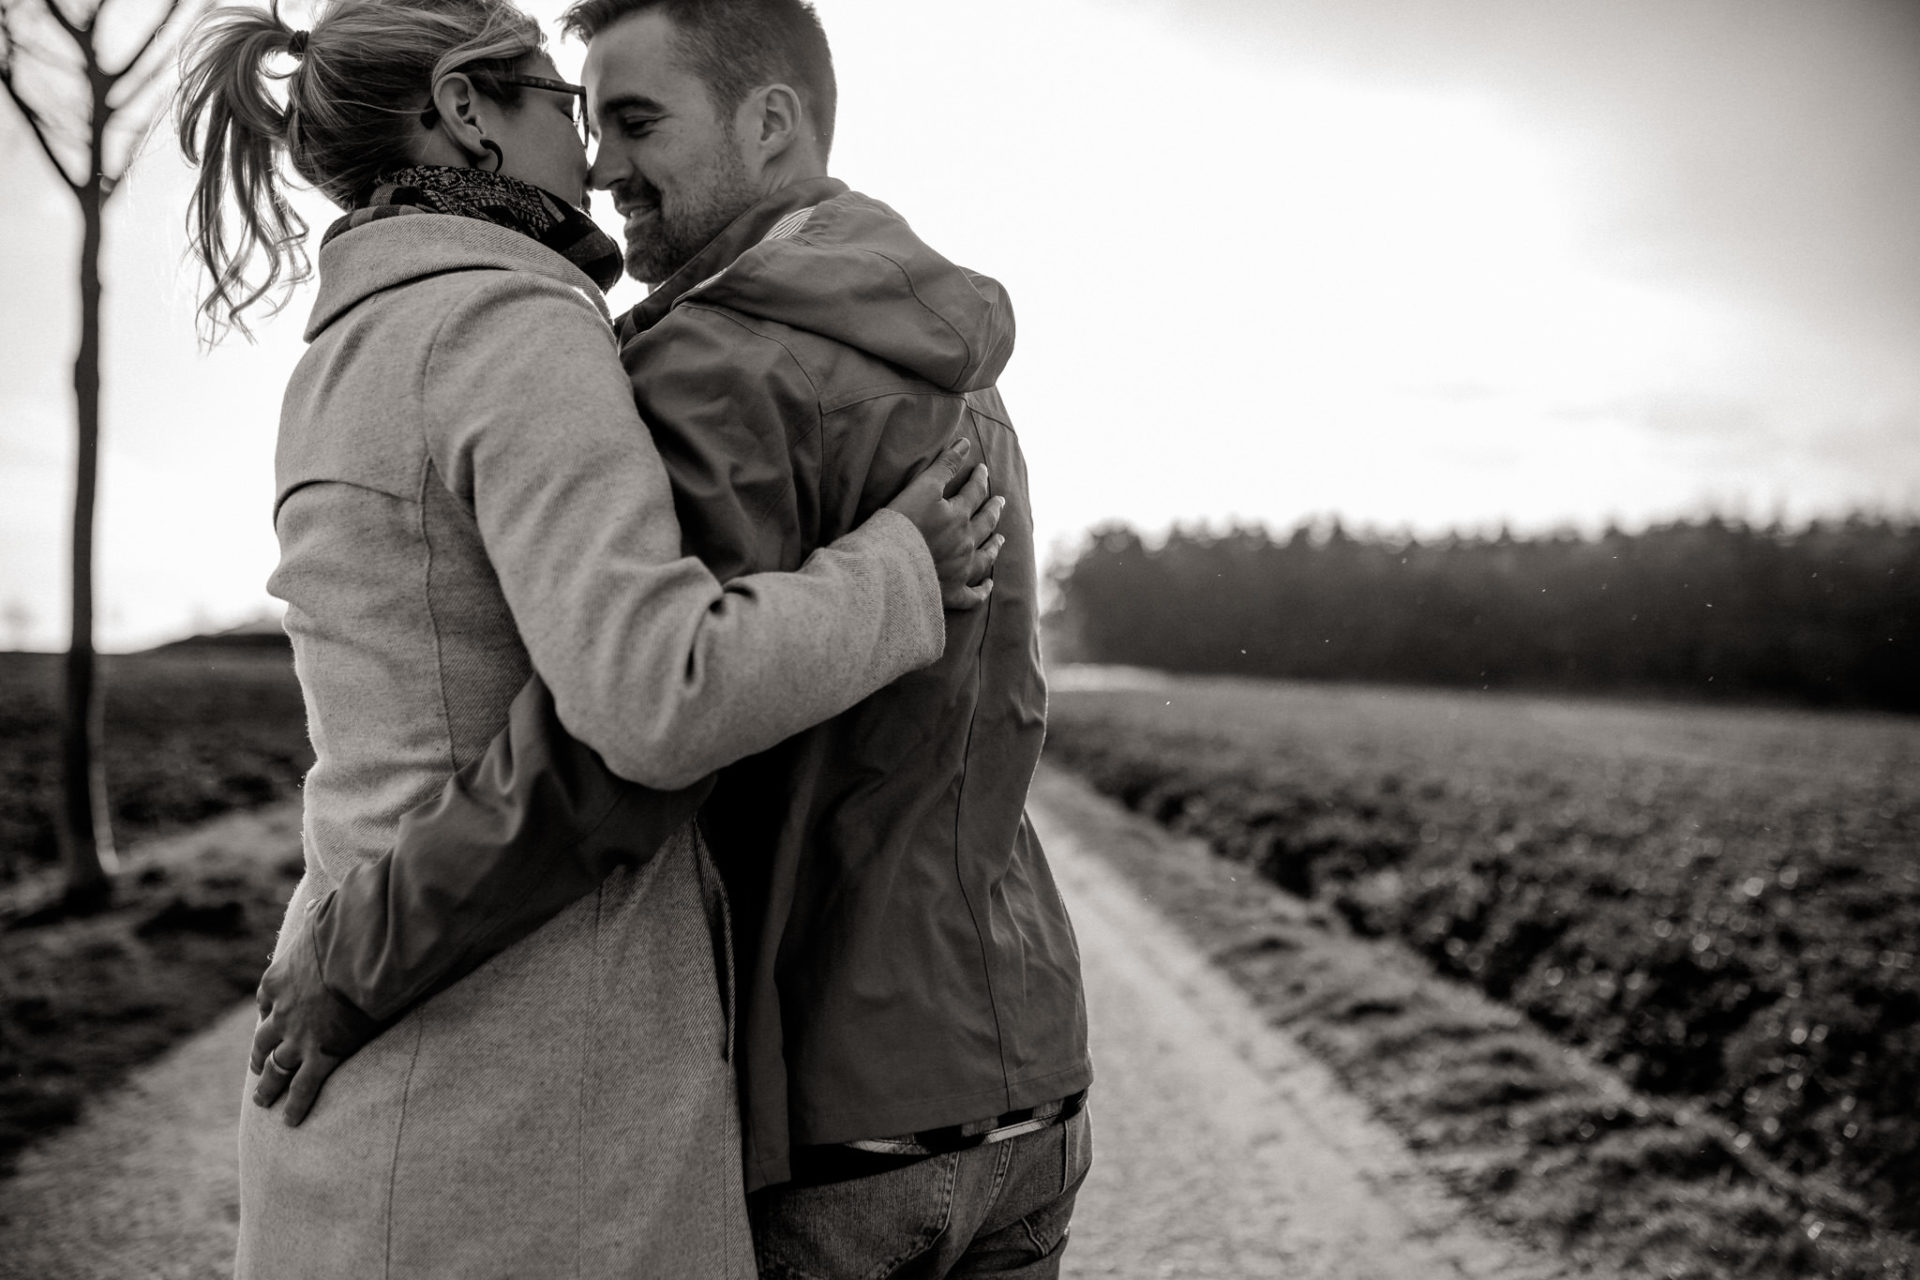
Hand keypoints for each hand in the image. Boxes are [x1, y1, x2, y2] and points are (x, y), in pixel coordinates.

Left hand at [249, 918, 382, 1125]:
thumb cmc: (348, 932)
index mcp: (278, 979)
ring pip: (276, 1069)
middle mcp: (280, 1013)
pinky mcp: (321, 1055)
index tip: (268, 1015)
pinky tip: (291, 1121)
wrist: (359, 959)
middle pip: (263, 1041)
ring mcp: (298, 1038)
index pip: (265, 999)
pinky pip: (304, 1088)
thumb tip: (322, 899)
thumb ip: (320, 914)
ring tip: (264, 1101)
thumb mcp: (326, 916)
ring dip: (267, 1087)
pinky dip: (295, 1105)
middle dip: (259, 1056)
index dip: (267, 1010)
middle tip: (257, 1069)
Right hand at [883, 436, 1005, 609]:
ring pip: (985, 557)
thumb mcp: (921, 488)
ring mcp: (961, 570)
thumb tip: (966, 443)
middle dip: (993, 509)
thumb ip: (944, 465)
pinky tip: (988, 584)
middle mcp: (966, 542)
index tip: (983, 470)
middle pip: (986, 523)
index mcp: (959, 516)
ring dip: (994, 546)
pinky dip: (982, 589)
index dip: (979, 478)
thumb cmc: (901, 524)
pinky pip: (973, 595)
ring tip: (1001, 538)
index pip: (974, 492)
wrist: (889, 567)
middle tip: (1000, 500)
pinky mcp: (951, 594)